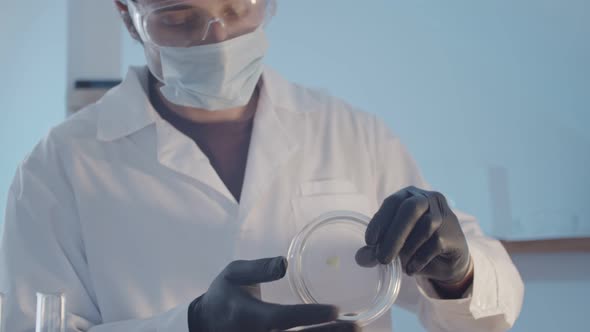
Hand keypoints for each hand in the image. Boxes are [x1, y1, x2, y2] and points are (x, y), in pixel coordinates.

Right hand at [189, 256, 359, 331]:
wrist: (206, 325)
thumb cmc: (224, 295)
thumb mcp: (233, 274)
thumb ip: (257, 268)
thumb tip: (284, 263)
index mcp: (250, 316)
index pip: (284, 319)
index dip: (310, 316)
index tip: (336, 310)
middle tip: (358, 325)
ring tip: (355, 331)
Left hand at [358, 186, 471, 287]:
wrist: (447, 260)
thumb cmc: (415, 246)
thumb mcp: (393, 246)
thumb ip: (376, 249)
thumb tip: (360, 258)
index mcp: (409, 196)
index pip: (392, 202)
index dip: (380, 221)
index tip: (369, 242)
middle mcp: (428, 199)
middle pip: (411, 209)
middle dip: (394, 235)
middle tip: (382, 259)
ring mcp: (444, 215)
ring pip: (425, 227)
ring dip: (408, 249)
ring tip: (399, 265)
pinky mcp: (453, 234)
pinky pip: (435, 244)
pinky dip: (419, 259)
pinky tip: (412, 269)